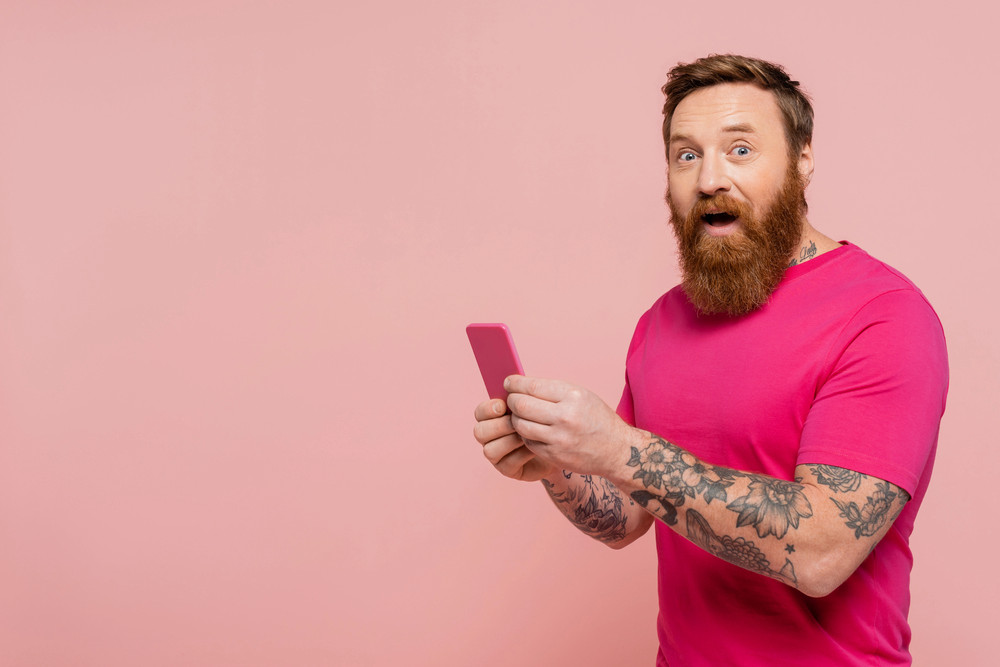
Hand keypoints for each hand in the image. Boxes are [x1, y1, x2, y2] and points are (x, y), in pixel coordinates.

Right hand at [473, 398, 558, 481]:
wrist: (561, 444)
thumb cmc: (546, 420)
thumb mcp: (536, 405)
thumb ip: (523, 397)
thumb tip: (515, 382)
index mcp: (493, 417)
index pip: (480, 412)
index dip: (487, 409)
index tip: (502, 405)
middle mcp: (490, 436)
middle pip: (479, 432)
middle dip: (498, 426)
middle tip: (515, 422)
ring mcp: (497, 454)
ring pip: (490, 449)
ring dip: (509, 440)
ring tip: (528, 434)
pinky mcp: (507, 469)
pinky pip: (507, 463)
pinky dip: (520, 454)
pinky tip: (534, 447)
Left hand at [504, 375, 636, 477]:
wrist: (617, 450)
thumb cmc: (597, 418)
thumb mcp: (581, 396)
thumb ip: (553, 391)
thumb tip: (521, 385)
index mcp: (573, 396)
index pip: (532, 386)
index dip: (514, 384)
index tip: (508, 383)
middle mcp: (566, 417)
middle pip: (521, 405)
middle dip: (511, 401)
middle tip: (511, 399)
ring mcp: (559, 439)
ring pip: (520, 425)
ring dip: (515, 418)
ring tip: (519, 415)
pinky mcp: (554, 455)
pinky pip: (528, 442)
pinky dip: (525, 435)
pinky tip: (530, 430)